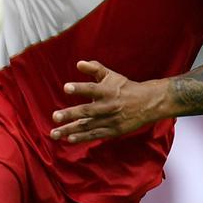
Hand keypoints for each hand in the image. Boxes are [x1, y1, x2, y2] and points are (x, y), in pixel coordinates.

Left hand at [49, 61, 164, 143]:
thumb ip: (94, 69)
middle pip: (87, 111)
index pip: (92, 89)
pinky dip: (83, 137)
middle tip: (55, 116)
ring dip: (70, 130)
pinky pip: (95, 135)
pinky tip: (69, 138)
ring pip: (88, 126)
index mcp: (108, 91)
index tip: (66, 87)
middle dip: (70, 114)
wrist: (147, 104)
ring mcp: (110, 120)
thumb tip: (79, 63)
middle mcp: (108, 106)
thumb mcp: (111, 75)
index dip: (80, 88)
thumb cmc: (124, 87)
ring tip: (54, 133)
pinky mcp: (113, 131)